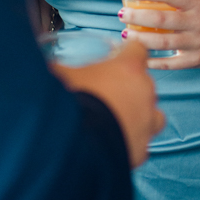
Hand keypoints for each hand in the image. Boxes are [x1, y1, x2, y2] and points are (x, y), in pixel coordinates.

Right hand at [52, 40, 165, 167]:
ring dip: (139, 114)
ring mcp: (147, 122)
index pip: (138, 49)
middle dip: (129, 87)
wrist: (74, 148)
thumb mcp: (58, 76)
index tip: (119, 57)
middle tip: (107, 94)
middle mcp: (145, 92)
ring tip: (117, 121)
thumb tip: (46, 67)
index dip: (128, 53)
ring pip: (152, 114)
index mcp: (128, 68)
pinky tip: (112, 144)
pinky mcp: (142, 150)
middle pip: (145, 83)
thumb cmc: (69, 103)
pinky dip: (130, 142)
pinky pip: (141, 143)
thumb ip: (59, 69)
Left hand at [119, 0, 199, 69]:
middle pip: (162, 19)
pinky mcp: (194, 61)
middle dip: (137, 16)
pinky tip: (138, 54)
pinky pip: (169, 63)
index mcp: (197, 3)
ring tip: (125, 33)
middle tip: (122, 13)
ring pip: (162, 43)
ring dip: (139, 39)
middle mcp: (197, 22)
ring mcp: (196, 43)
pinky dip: (152, 61)